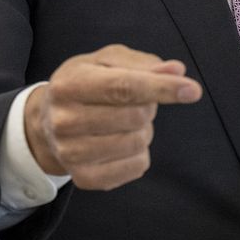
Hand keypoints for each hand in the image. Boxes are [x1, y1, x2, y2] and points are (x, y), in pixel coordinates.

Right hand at [24, 45, 201, 190]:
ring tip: (124, 122)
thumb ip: (143, 64)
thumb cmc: (85, 84)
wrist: (46, 123)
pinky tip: (121, 143)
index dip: (161, 89)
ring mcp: (71, 154)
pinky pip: (137, 167)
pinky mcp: (84, 178)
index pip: (123, 87)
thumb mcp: (106, 61)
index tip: (193, 90)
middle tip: (132, 102)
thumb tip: (176, 72)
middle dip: (148, 106)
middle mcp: (64, 121)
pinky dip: (140, 152)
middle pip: (135, 116)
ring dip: (144, 129)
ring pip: (139, 142)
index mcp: (69, 84)